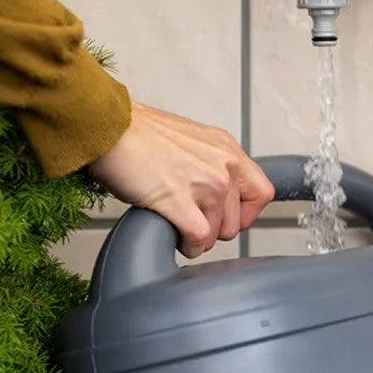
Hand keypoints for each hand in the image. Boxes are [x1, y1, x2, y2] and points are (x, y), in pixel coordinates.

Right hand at [88, 100, 275, 257]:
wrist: (110, 127)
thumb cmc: (139, 135)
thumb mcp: (193, 141)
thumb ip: (212, 164)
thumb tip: (219, 194)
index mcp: (228, 149)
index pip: (262, 194)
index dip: (244, 214)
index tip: (224, 217)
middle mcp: (224, 164)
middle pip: (236, 223)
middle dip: (212, 229)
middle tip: (189, 219)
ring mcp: (205, 183)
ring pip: (215, 235)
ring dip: (195, 238)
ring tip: (175, 221)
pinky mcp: (180, 200)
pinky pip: (198, 239)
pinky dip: (185, 245)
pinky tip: (172, 234)